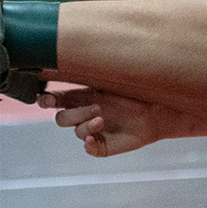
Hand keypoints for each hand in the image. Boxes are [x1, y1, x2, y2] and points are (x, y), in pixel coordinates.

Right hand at [39, 86, 166, 157]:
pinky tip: (92, 139)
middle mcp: (84, 115)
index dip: (47, 101)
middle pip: (63, 118)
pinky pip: (89, 149)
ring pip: (77, 132)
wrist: (158, 111)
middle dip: (75, 114)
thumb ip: (96, 74)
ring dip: (86, 126)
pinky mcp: (103, 145)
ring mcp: (92, 131)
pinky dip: (89, 145)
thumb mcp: (115, 80)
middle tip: (97, 108)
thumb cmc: (137, 92)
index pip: (56, 101)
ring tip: (102, 120)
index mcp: (83, 98)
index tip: (49, 99)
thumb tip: (80, 58)